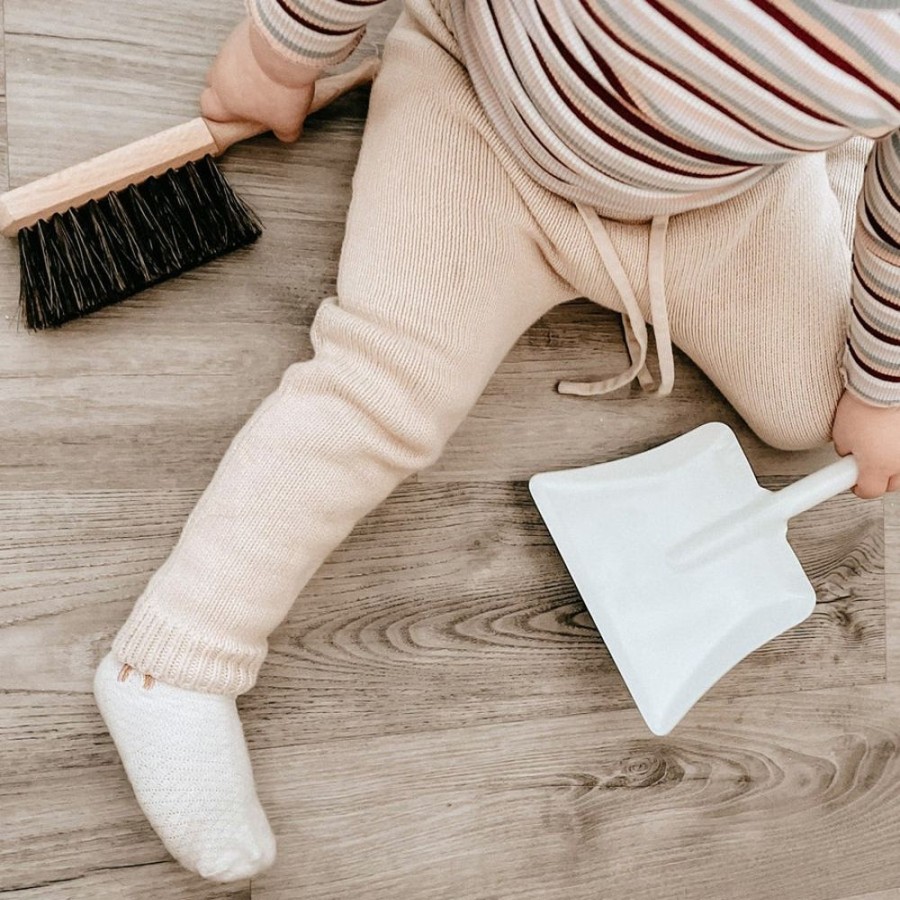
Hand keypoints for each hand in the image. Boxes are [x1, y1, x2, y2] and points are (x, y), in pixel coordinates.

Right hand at [201, 18, 318, 142]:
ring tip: (267, 76)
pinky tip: (271, 58)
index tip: (235, 117)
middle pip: (214, 83)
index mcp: (224, 100)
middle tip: (251, 97)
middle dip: (230, 90)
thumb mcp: (288, 122)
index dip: (220, 115)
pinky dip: (253, 52)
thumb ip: (284, 132)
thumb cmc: (280, 86)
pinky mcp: (240, 32)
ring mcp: (228, 50)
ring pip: (229, 63)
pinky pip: (242, 45)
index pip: (209, 110)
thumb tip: (287, 133)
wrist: (285, 48)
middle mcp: (220, 73)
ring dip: (243, 70)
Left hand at [832, 389, 899, 497]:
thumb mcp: (841, 435)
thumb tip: (849, 457)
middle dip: (879, 477)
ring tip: (881, 445)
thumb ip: (845, 452)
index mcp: (878, 467)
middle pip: (892, 484)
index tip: (853, 481)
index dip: (857, 487)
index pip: (868, 492)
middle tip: (867, 462)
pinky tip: (894, 434)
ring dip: (894, 463)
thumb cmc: (864, 405)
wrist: (885, 383)